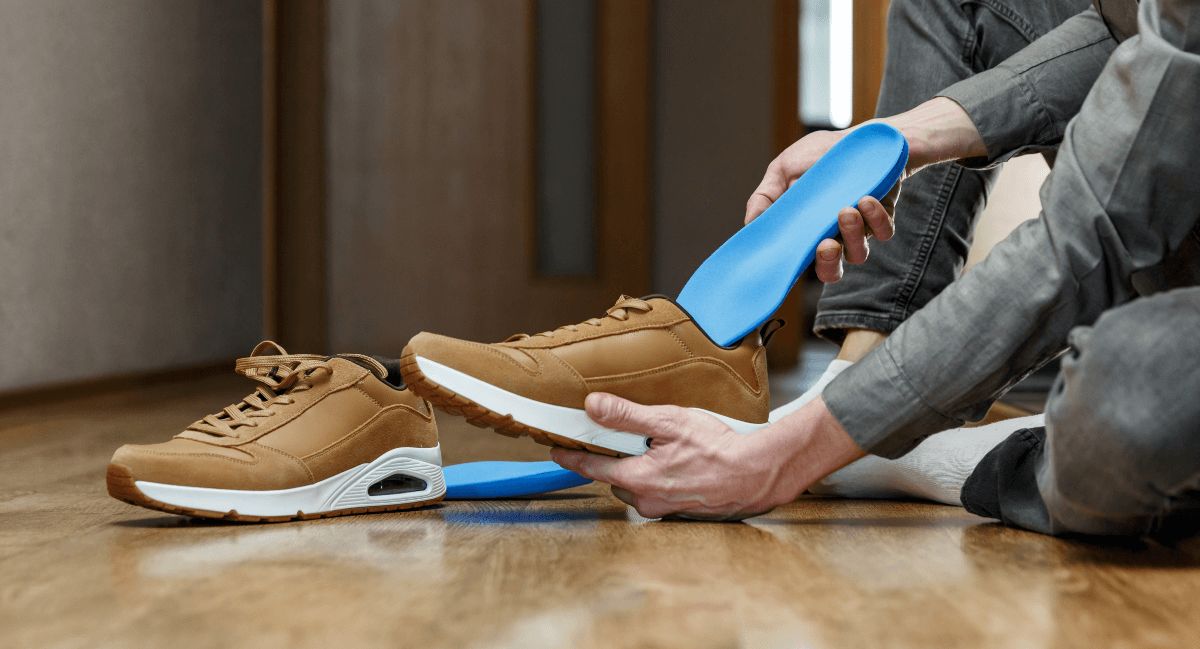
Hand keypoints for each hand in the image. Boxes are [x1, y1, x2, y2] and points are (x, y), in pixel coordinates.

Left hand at [550, 392, 865, 519]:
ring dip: (642, 470)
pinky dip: (662, 479)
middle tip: (634, 439)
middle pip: (616, 478)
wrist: (758, 473)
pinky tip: (681, 465)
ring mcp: (665, 509)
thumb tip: (593, 407)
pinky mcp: (681, 512)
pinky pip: (659, 494)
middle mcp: (648, 500)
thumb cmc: (718, 448)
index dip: (572, 456)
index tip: (556, 451)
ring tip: (664, 450)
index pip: (592, 467)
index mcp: (638, 478)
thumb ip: (627, 416)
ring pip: (638, 487)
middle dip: (619, 459)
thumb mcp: (668, 422)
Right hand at [744, 97, 985, 283]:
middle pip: (830, 270)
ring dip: (851, 235)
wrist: (859, 138)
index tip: (790, 259)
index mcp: (805, 231)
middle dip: (828, 263)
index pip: (799, 260)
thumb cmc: (819, 156)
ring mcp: (858, 229)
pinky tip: (865, 198)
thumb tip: (749, 223)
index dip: (794, 268)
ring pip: (857, 253)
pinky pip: (883, 231)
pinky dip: (875, 218)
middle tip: (826, 245)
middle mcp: (832, 236)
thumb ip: (765, 197)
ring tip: (846, 209)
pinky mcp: (882, 217)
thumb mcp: (784, 169)